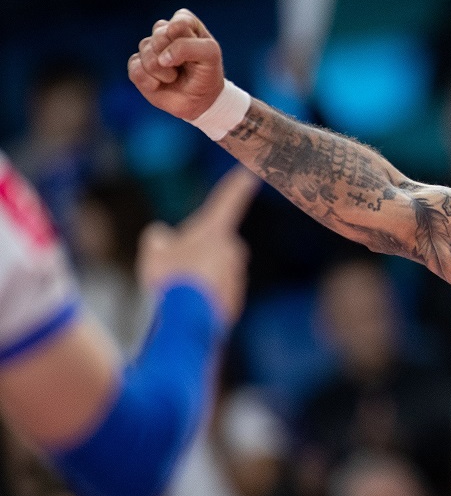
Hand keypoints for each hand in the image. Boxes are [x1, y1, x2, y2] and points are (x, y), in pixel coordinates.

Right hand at [127, 9, 227, 122]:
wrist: (200, 101)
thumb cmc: (206, 73)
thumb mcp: (210, 55)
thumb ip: (188, 47)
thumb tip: (161, 58)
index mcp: (184, 24)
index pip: (179, 20)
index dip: (185, 39)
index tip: (196, 53)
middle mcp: (164, 33)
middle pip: (160, 36)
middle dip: (174, 55)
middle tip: (184, 66)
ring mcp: (148, 49)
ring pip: (147, 53)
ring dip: (164, 72)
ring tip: (175, 77)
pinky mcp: (137, 66)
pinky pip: (136, 70)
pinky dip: (151, 82)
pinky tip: (159, 84)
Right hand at [136, 167, 258, 323]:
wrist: (187, 323)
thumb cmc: (169, 280)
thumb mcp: (153, 253)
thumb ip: (159, 240)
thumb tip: (161, 236)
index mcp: (215, 232)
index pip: (228, 202)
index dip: (238, 186)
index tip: (252, 172)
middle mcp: (233, 251)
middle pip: (214, 247)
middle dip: (198, 254)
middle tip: (175, 269)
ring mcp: (237, 276)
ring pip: (214, 272)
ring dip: (199, 279)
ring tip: (179, 292)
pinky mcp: (235, 300)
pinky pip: (216, 293)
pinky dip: (203, 298)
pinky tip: (187, 309)